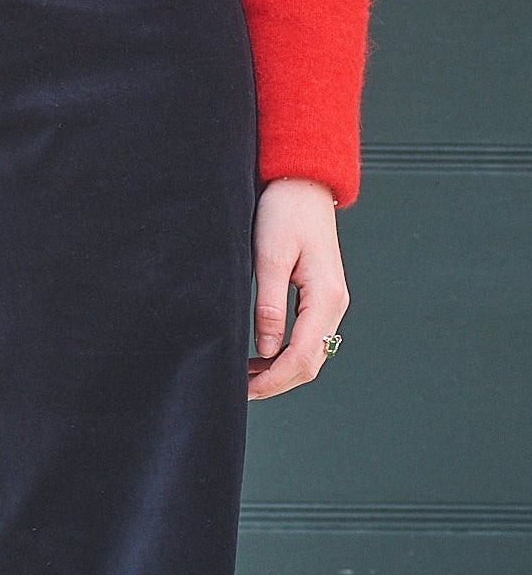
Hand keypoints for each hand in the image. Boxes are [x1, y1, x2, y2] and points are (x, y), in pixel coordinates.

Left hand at [248, 177, 349, 400]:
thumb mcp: (270, 258)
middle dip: (276, 383)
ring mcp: (330, 303)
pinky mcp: (321, 299)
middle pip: (310, 363)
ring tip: (245, 377)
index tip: (244, 391)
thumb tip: (267, 349)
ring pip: (310, 355)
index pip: (301, 356)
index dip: (272, 380)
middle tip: (239, 390)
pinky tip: (260, 357)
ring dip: (280, 372)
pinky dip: (284, 356)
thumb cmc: (285, 212)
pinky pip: (307, 340)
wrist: (302, 184)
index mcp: (326, 296)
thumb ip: (269, 306)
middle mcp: (335, 304)